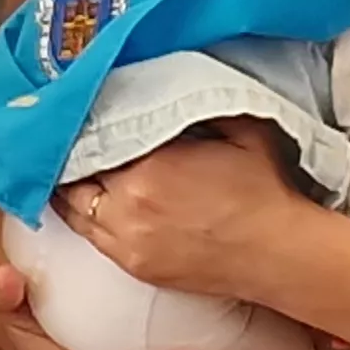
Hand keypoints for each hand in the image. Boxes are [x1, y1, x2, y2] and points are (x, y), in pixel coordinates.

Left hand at [66, 119, 301, 299]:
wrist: (278, 253)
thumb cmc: (264, 190)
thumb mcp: (241, 127)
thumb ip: (200, 102)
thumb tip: (172, 83)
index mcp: (149, 167)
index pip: (94, 139)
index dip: (86, 124)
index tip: (83, 110)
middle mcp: (128, 206)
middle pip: (75, 175)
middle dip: (74, 155)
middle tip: (72, 138)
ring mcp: (127, 242)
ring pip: (74, 209)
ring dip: (71, 187)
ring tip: (71, 168)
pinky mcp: (134, 267)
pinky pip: (90, 237)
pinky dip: (82, 216)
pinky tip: (87, 201)